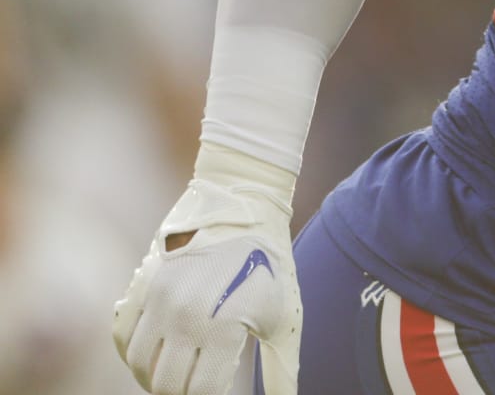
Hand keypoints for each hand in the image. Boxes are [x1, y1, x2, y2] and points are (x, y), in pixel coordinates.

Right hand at [113, 143, 301, 394]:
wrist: (242, 205)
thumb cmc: (270, 264)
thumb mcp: (284, 315)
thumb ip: (282, 368)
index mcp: (222, 329)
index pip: (202, 392)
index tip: (217, 389)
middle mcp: (184, 318)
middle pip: (167, 384)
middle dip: (183, 390)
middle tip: (197, 383)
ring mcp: (158, 301)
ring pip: (139, 365)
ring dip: (154, 376)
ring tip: (175, 373)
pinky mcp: (141, 285)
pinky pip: (122, 336)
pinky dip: (133, 352)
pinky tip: (153, 353)